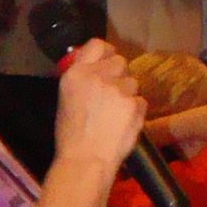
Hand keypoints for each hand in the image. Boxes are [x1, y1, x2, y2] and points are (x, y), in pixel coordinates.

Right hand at [52, 40, 144, 171]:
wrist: (86, 161)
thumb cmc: (70, 136)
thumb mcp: (65, 100)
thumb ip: (81, 79)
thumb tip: (95, 70)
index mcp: (76, 74)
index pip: (97, 45)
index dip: (104, 54)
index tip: (105, 64)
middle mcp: (98, 75)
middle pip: (120, 61)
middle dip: (118, 75)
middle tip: (111, 94)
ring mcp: (119, 89)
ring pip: (132, 81)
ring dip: (127, 94)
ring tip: (116, 114)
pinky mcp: (136, 104)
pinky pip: (141, 100)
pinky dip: (135, 110)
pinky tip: (123, 124)